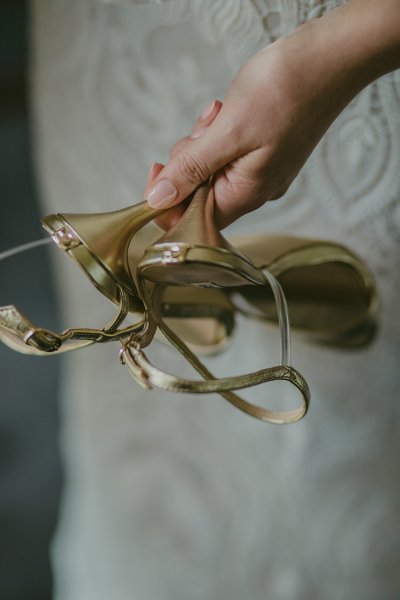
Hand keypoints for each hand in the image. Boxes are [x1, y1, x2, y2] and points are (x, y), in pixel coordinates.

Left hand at [145, 0, 399, 229]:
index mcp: (247, 194)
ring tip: (218, 114)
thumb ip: (191, 169)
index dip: (168, 202)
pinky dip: (216, 132)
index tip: (158, 169)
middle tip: (202, 131)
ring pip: (209, 168)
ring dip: (202, 141)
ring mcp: (261, 170)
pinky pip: (225, 151)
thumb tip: (158, 200)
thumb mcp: (228, 132)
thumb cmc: (286, 92)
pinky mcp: (263, 150)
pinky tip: (224, 109)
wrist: (331, 59)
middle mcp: (254, 189)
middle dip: (188, 161)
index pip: (193, 220)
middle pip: (198, 193)